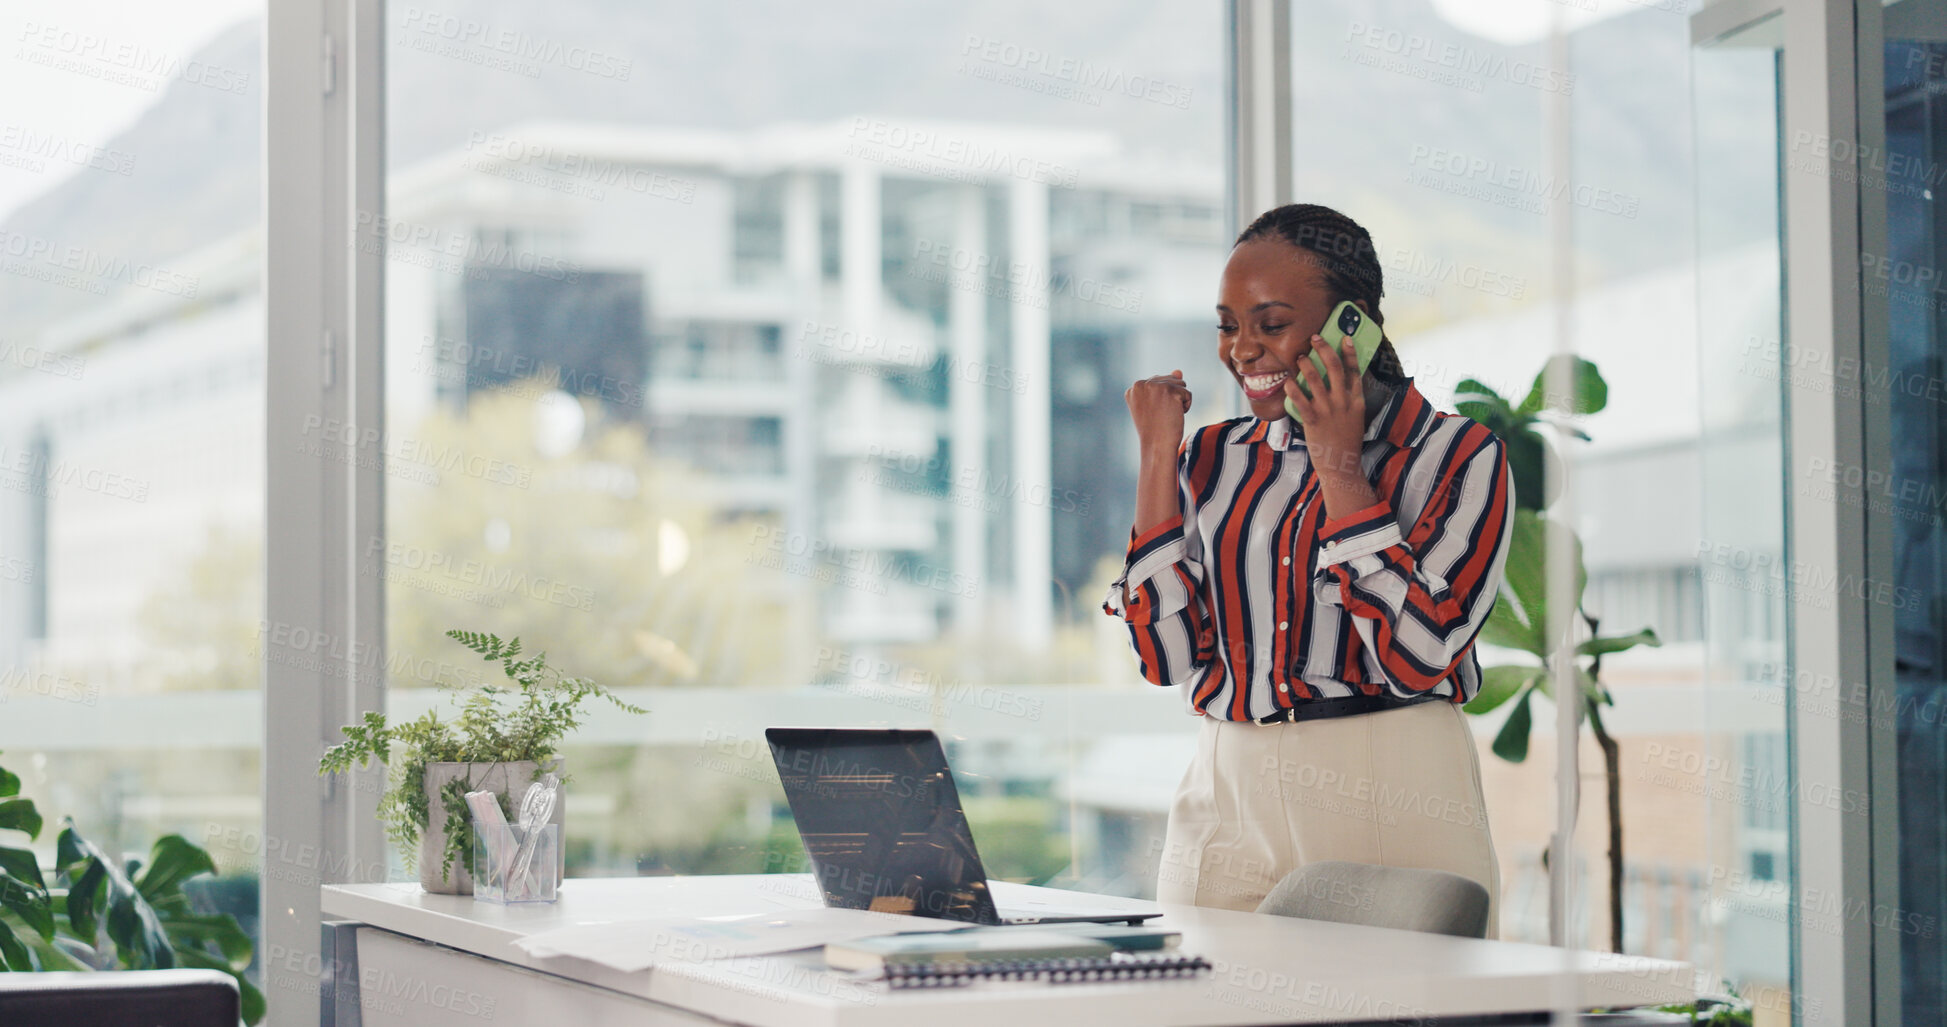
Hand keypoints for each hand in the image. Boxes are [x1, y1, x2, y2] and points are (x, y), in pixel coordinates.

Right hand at [1126, 370, 1191, 453]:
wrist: (1157, 446)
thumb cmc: (1156, 429)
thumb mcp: (1156, 405)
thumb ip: (1164, 385)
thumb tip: (1178, 371)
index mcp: (1133, 388)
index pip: (1158, 382)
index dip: (1161, 400)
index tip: (1154, 414)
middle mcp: (1141, 384)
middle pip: (1170, 380)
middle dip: (1171, 398)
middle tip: (1161, 416)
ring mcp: (1155, 386)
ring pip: (1180, 384)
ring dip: (1179, 401)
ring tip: (1168, 415)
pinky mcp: (1170, 391)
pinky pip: (1188, 393)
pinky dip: (1186, 406)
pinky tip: (1175, 416)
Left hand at [1283, 336, 1365, 477]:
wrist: (1342, 466)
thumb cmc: (1347, 442)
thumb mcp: (1355, 418)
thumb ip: (1349, 400)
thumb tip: (1339, 384)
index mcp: (1357, 401)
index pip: (1354, 371)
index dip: (1349, 353)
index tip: (1345, 338)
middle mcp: (1343, 402)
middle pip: (1335, 368)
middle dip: (1324, 349)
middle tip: (1315, 337)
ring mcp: (1328, 411)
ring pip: (1316, 379)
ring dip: (1306, 365)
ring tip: (1300, 357)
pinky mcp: (1313, 421)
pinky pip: (1300, 400)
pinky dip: (1292, 388)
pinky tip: (1287, 381)